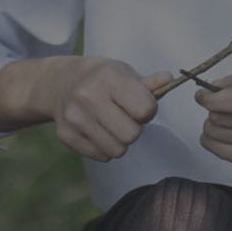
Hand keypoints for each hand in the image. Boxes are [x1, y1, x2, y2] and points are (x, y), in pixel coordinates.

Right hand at [45, 56, 164, 161]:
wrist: (63, 82)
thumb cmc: (104, 79)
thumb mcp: (125, 73)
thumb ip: (150, 83)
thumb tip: (168, 79)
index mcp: (109, 77)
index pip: (145, 110)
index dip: (148, 111)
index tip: (141, 105)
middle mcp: (88, 96)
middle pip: (131, 135)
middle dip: (134, 129)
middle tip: (125, 117)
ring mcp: (74, 117)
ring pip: (116, 150)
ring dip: (120, 141)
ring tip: (112, 124)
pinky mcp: (65, 134)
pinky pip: (100, 156)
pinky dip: (104, 148)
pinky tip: (98, 130)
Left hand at [197, 69, 231, 167]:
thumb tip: (210, 91)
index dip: (213, 98)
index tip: (203, 95)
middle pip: (218, 115)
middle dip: (213, 109)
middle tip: (225, 108)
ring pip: (210, 130)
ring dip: (213, 123)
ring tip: (229, 121)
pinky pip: (210, 145)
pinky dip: (211, 138)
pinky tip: (225, 134)